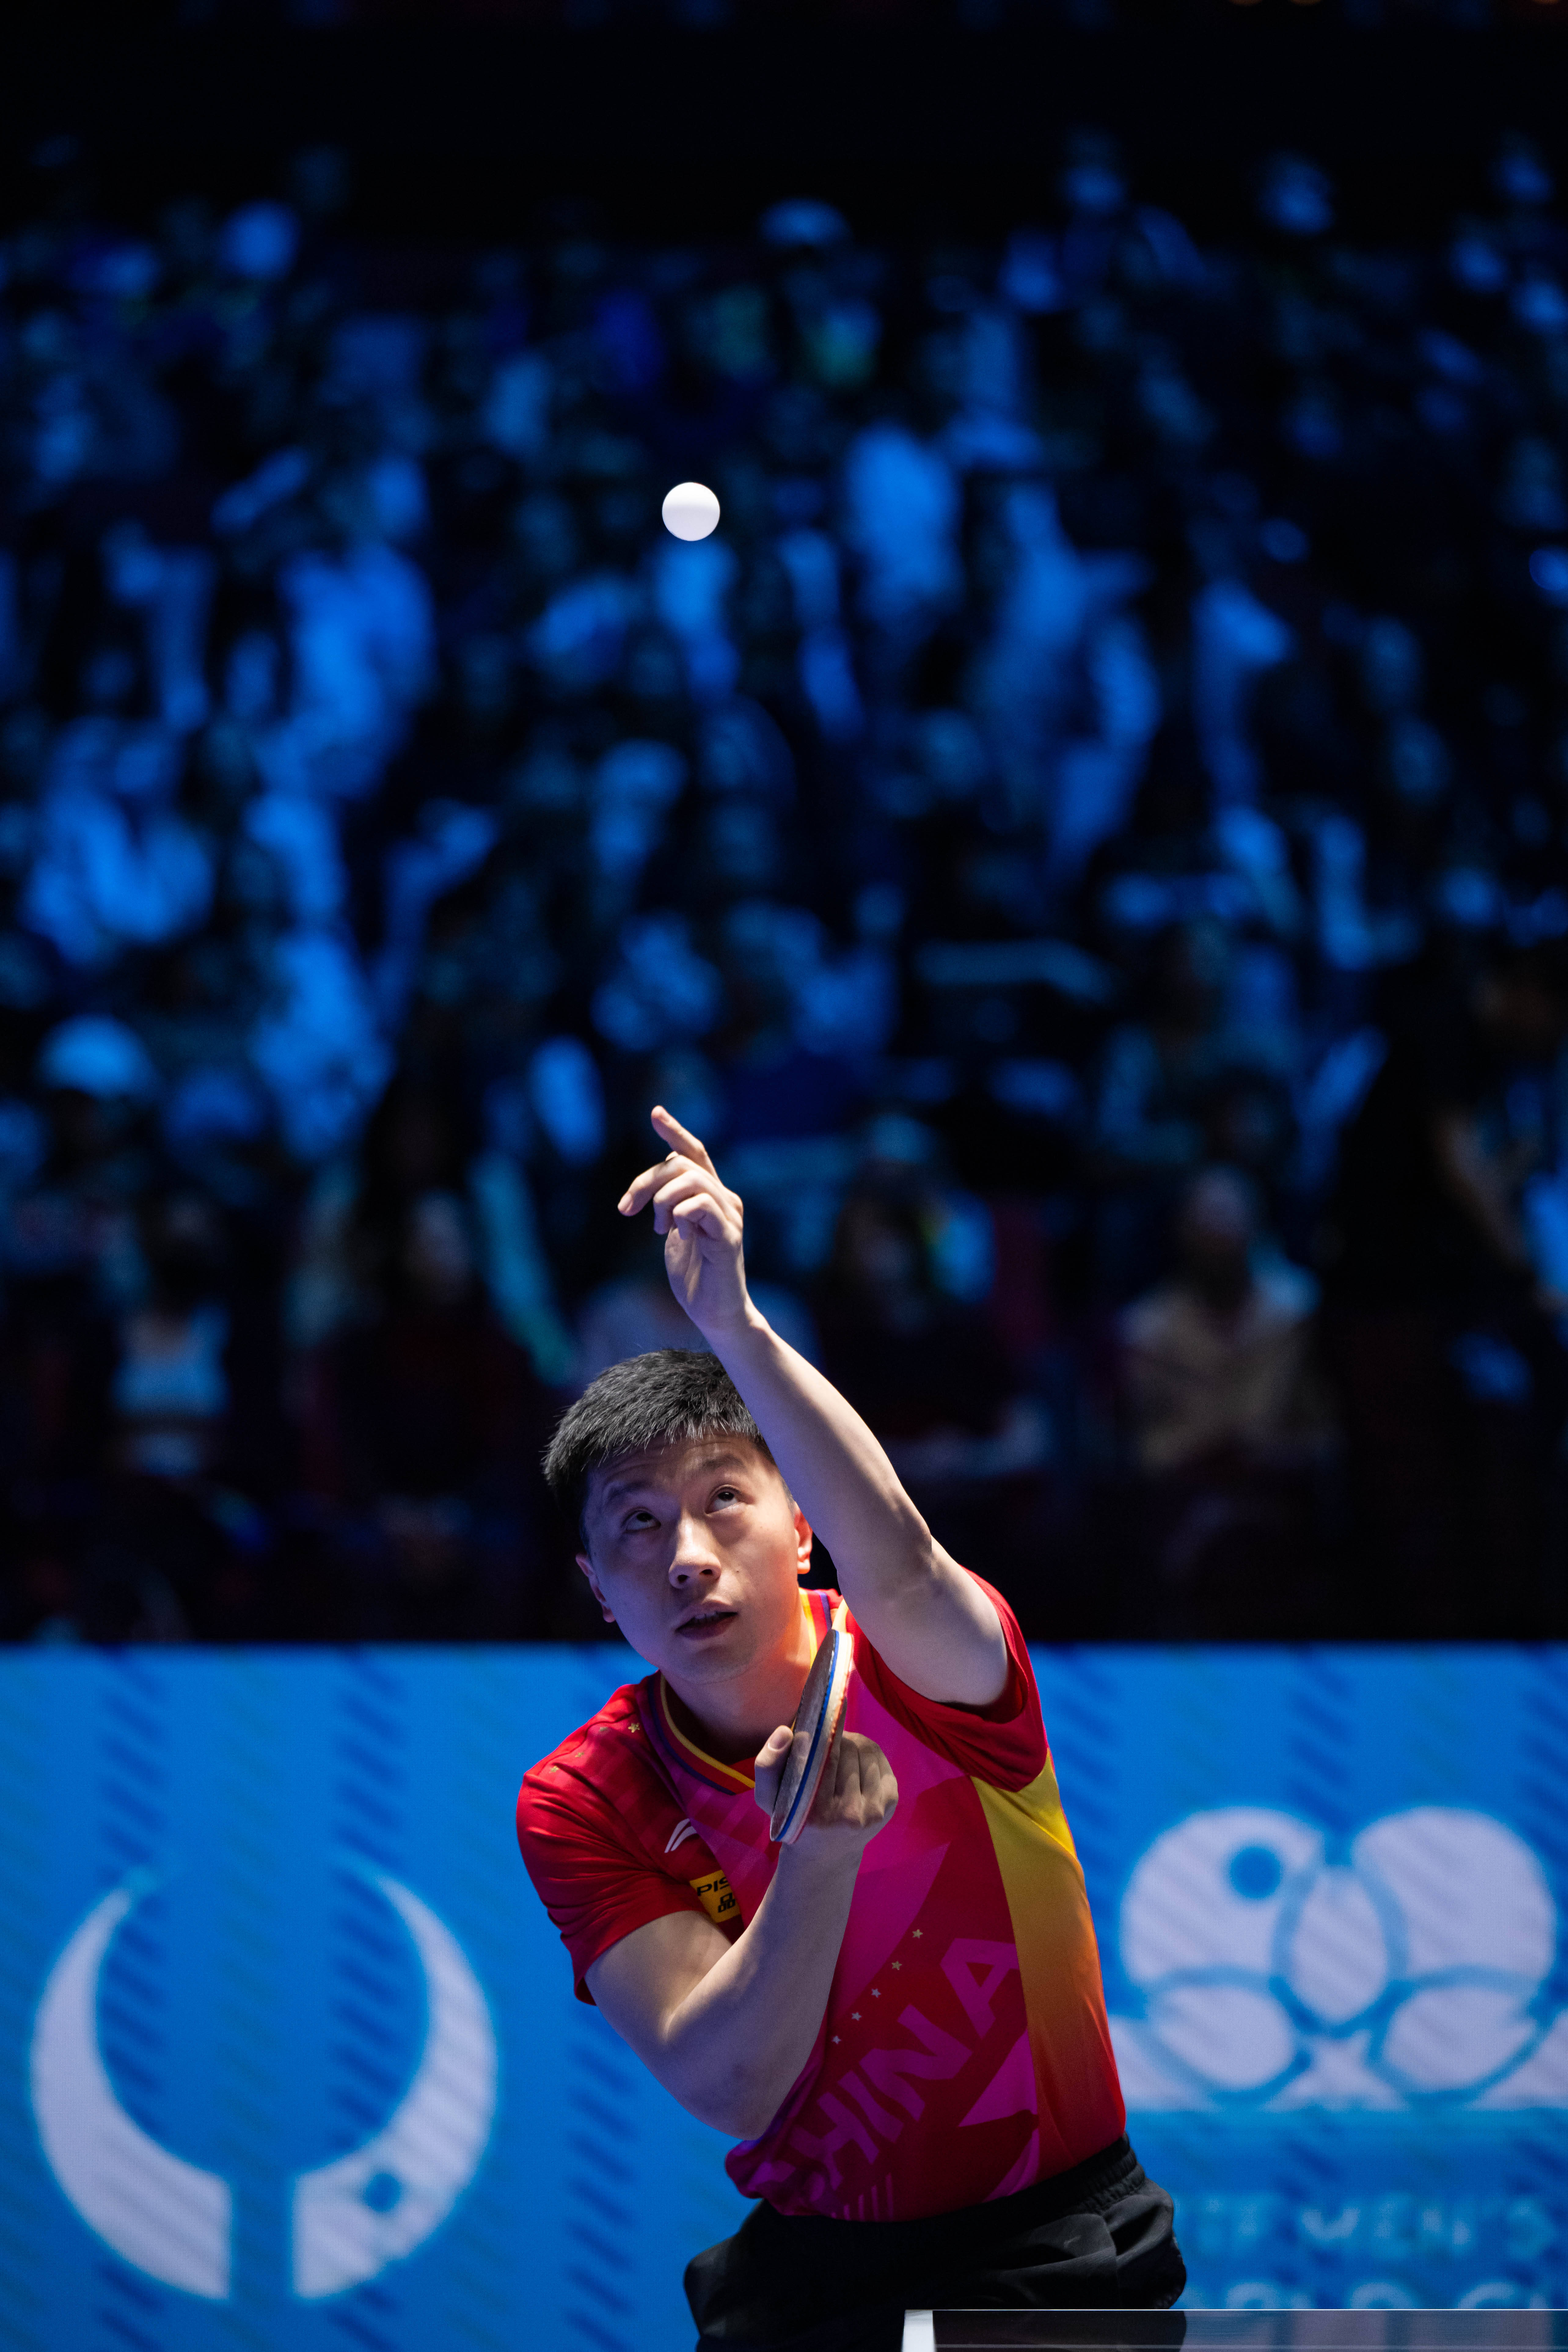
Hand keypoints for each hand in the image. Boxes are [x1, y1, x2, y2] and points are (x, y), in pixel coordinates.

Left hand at [618, 1106, 749, 1336]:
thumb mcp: (673, 1231)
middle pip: (681, 1164)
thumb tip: (654, 1185)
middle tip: (628, 1209)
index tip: (655, 1113)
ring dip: (662, 1201)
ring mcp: (729, 1215)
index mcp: (710, 1195)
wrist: (714, 1312)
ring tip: (659, 1229)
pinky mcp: (730, 1235)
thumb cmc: (693, 1274)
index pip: (695, 1153)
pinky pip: (700, 1205)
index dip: (675, 1131)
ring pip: (690, 1179)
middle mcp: (724, 1198)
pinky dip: (679, 1217)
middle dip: (646, 1181)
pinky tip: (679, 1237)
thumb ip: (668, 1205)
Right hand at [753, 1723, 897, 1860]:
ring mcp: (875, 1810)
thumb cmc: (793, 1820)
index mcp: (818, 1813)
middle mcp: (850, 1814)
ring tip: (839, 1750)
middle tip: (825, 1743)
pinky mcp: (890, 1804)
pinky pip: (881, 1759)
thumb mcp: (769, 1800)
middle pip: (848, 1749)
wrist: (825, 1855)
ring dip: (852, 1743)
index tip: (813, 1732)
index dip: (820, 1735)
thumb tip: (786, 1732)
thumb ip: (767, 1765)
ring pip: (867, 1750)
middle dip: (836, 1739)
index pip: (826, 1755)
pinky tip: (855, 1761)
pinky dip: (868, 1752)